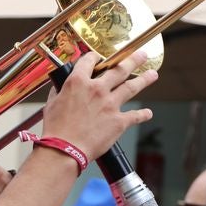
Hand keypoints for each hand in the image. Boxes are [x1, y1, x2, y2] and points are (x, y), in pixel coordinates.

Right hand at [41, 51, 156, 159]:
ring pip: (131, 87)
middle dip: (132, 60)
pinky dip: (143, 114)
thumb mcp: (52, 103)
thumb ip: (59, 91)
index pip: (89, 61)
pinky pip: (135, 116)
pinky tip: (148, 113)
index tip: (99, 57)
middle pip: (119, 69)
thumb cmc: (55, 129)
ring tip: (153, 74)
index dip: (95, 57)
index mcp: (78, 82)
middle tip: (142, 55)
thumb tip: (61, 86)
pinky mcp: (118, 121)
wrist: (65, 149)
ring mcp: (110, 104)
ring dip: (144, 80)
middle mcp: (97, 89)